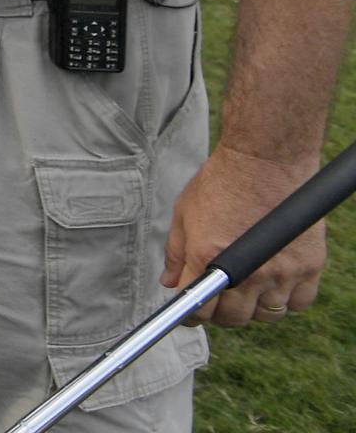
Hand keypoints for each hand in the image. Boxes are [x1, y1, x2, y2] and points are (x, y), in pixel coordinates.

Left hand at [164, 144, 324, 326]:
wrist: (264, 159)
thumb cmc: (221, 182)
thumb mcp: (184, 213)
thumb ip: (176, 253)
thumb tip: (169, 282)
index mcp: (207, 256)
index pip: (196, 308)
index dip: (190, 316)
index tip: (189, 314)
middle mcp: (245, 270)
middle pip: (233, 318)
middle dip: (221, 313)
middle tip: (219, 299)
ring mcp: (280, 271)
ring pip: (266, 315)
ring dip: (253, 308)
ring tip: (247, 289)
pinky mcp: (308, 266)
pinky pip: (299, 303)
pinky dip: (287, 300)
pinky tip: (275, 284)